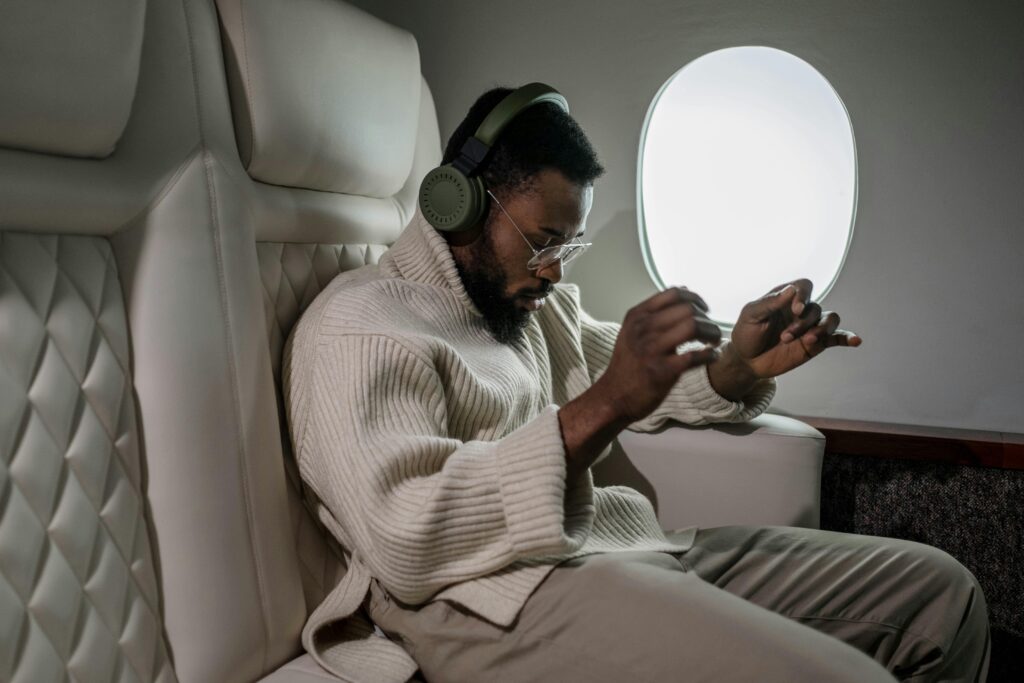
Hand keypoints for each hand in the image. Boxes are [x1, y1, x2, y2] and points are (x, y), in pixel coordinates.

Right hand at [595, 287, 721, 422]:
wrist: (612, 397)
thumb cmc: (627, 365)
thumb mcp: (631, 331)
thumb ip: (654, 313)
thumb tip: (684, 291)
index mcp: (637, 316)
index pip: (674, 293)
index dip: (695, 299)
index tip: (703, 310)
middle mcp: (643, 329)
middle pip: (688, 309)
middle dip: (706, 318)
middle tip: (709, 330)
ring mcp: (652, 350)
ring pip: (694, 327)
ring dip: (711, 333)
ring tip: (713, 341)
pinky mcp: (662, 371)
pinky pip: (695, 356)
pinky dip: (710, 354)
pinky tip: (713, 356)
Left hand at [730, 279, 861, 378]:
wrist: (747, 360)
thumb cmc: (747, 333)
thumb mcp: (751, 315)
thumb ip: (770, 302)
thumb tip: (792, 290)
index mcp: (785, 297)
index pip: (804, 286)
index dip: (803, 295)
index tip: (795, 309)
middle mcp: (801, 310)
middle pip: (815, 308)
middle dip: (802, 323)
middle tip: (784, 337)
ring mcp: (810, 326)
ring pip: (830, 319)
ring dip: (821, 329)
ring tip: (808, 340)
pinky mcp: (816, 344)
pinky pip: (836, 338)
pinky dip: (847, 338)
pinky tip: (856, 341)